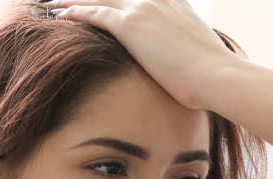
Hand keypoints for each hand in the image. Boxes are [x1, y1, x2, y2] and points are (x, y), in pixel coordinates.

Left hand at [35, 0, 238, 108]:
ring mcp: (143, 8)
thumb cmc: (213, 76)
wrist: (217, 75)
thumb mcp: (199, 55)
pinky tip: (61, 15)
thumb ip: (185, 51)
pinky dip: (75, 12)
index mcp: (175, 2)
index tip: (105, 0)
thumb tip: (185, 68)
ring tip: (55, 3)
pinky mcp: (131, 25)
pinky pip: (94, 14)